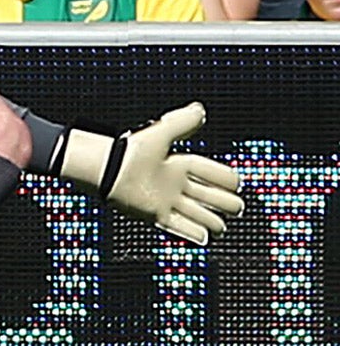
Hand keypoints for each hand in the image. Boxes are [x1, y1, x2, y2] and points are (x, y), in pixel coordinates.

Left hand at [58, 102, 243, 244]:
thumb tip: (200, 109)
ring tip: (221, 226)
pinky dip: (193, 233)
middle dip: (226, 202)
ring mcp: (166, 200)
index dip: (225, 177)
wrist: (107, 170)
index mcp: (178, 163)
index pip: (210, 172)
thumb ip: (181, 122)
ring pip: (198, 214)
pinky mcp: (156, 214)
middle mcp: (174, 182)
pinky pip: (179, 227)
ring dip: (212, 221)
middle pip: (209, 196)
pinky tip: (203, 236)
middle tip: (236, 207)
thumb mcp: (161, 134)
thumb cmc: (131, 151)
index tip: (238, 182)